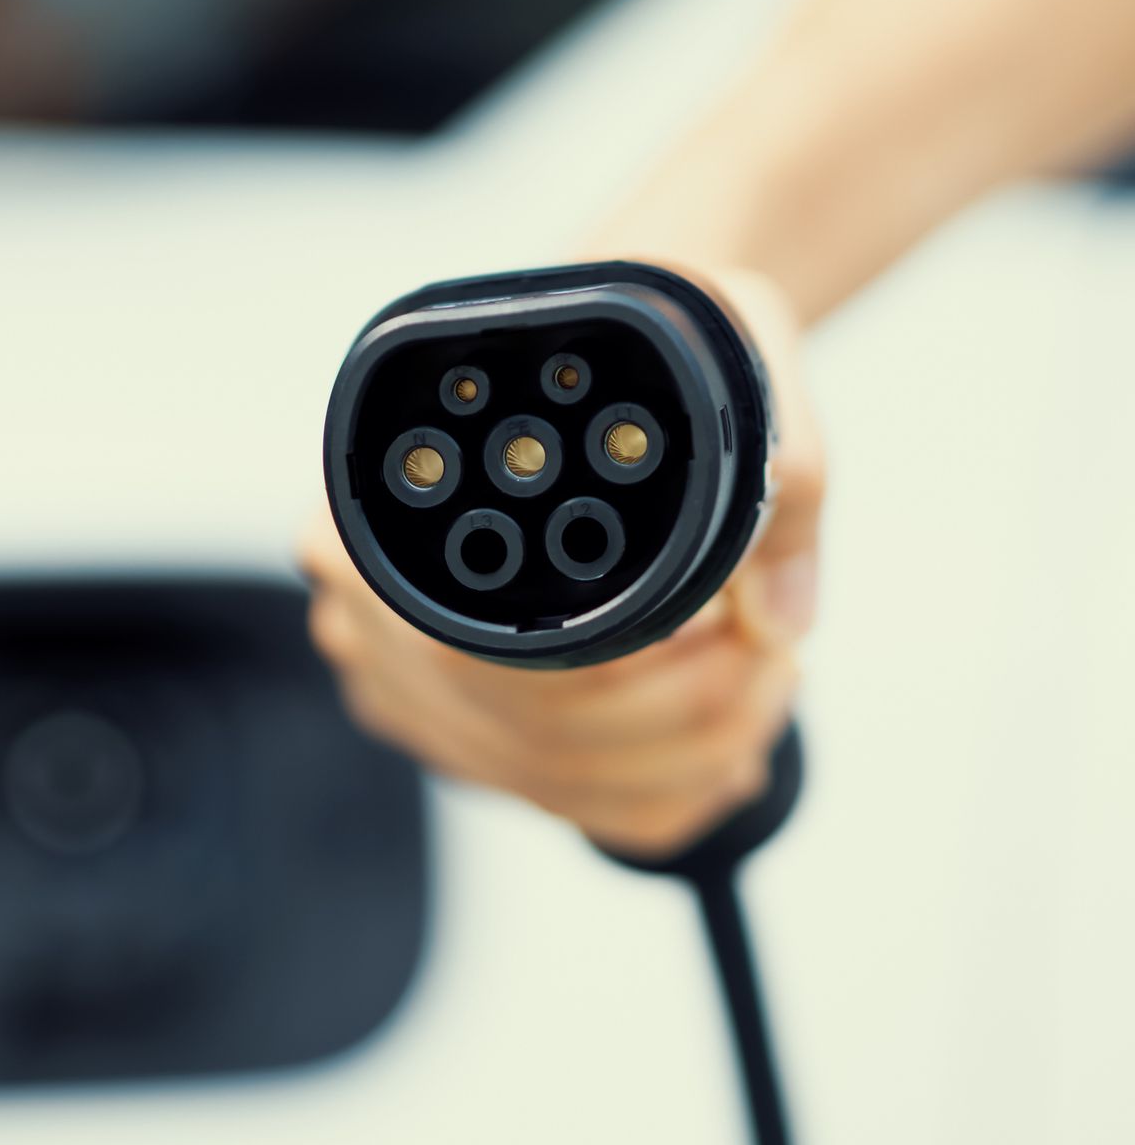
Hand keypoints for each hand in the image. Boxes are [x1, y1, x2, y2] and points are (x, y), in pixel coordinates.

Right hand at [300, 269, 823, 858]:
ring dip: (692, 754)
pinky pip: (571, 809)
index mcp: (369, 513)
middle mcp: (363, 614)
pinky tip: (727, 746)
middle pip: (530, 729)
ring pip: (560, 780)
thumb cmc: (624, 347)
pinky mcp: (455, 740)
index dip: (618, 662)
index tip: (722, 619)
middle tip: (773, 655)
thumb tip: (779, 621)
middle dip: (684, 709)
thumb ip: (782, 459)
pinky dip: (669, 794)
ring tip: (766, 684)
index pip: (483, 648)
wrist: (582, 371)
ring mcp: (404, 692)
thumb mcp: (718, 336)